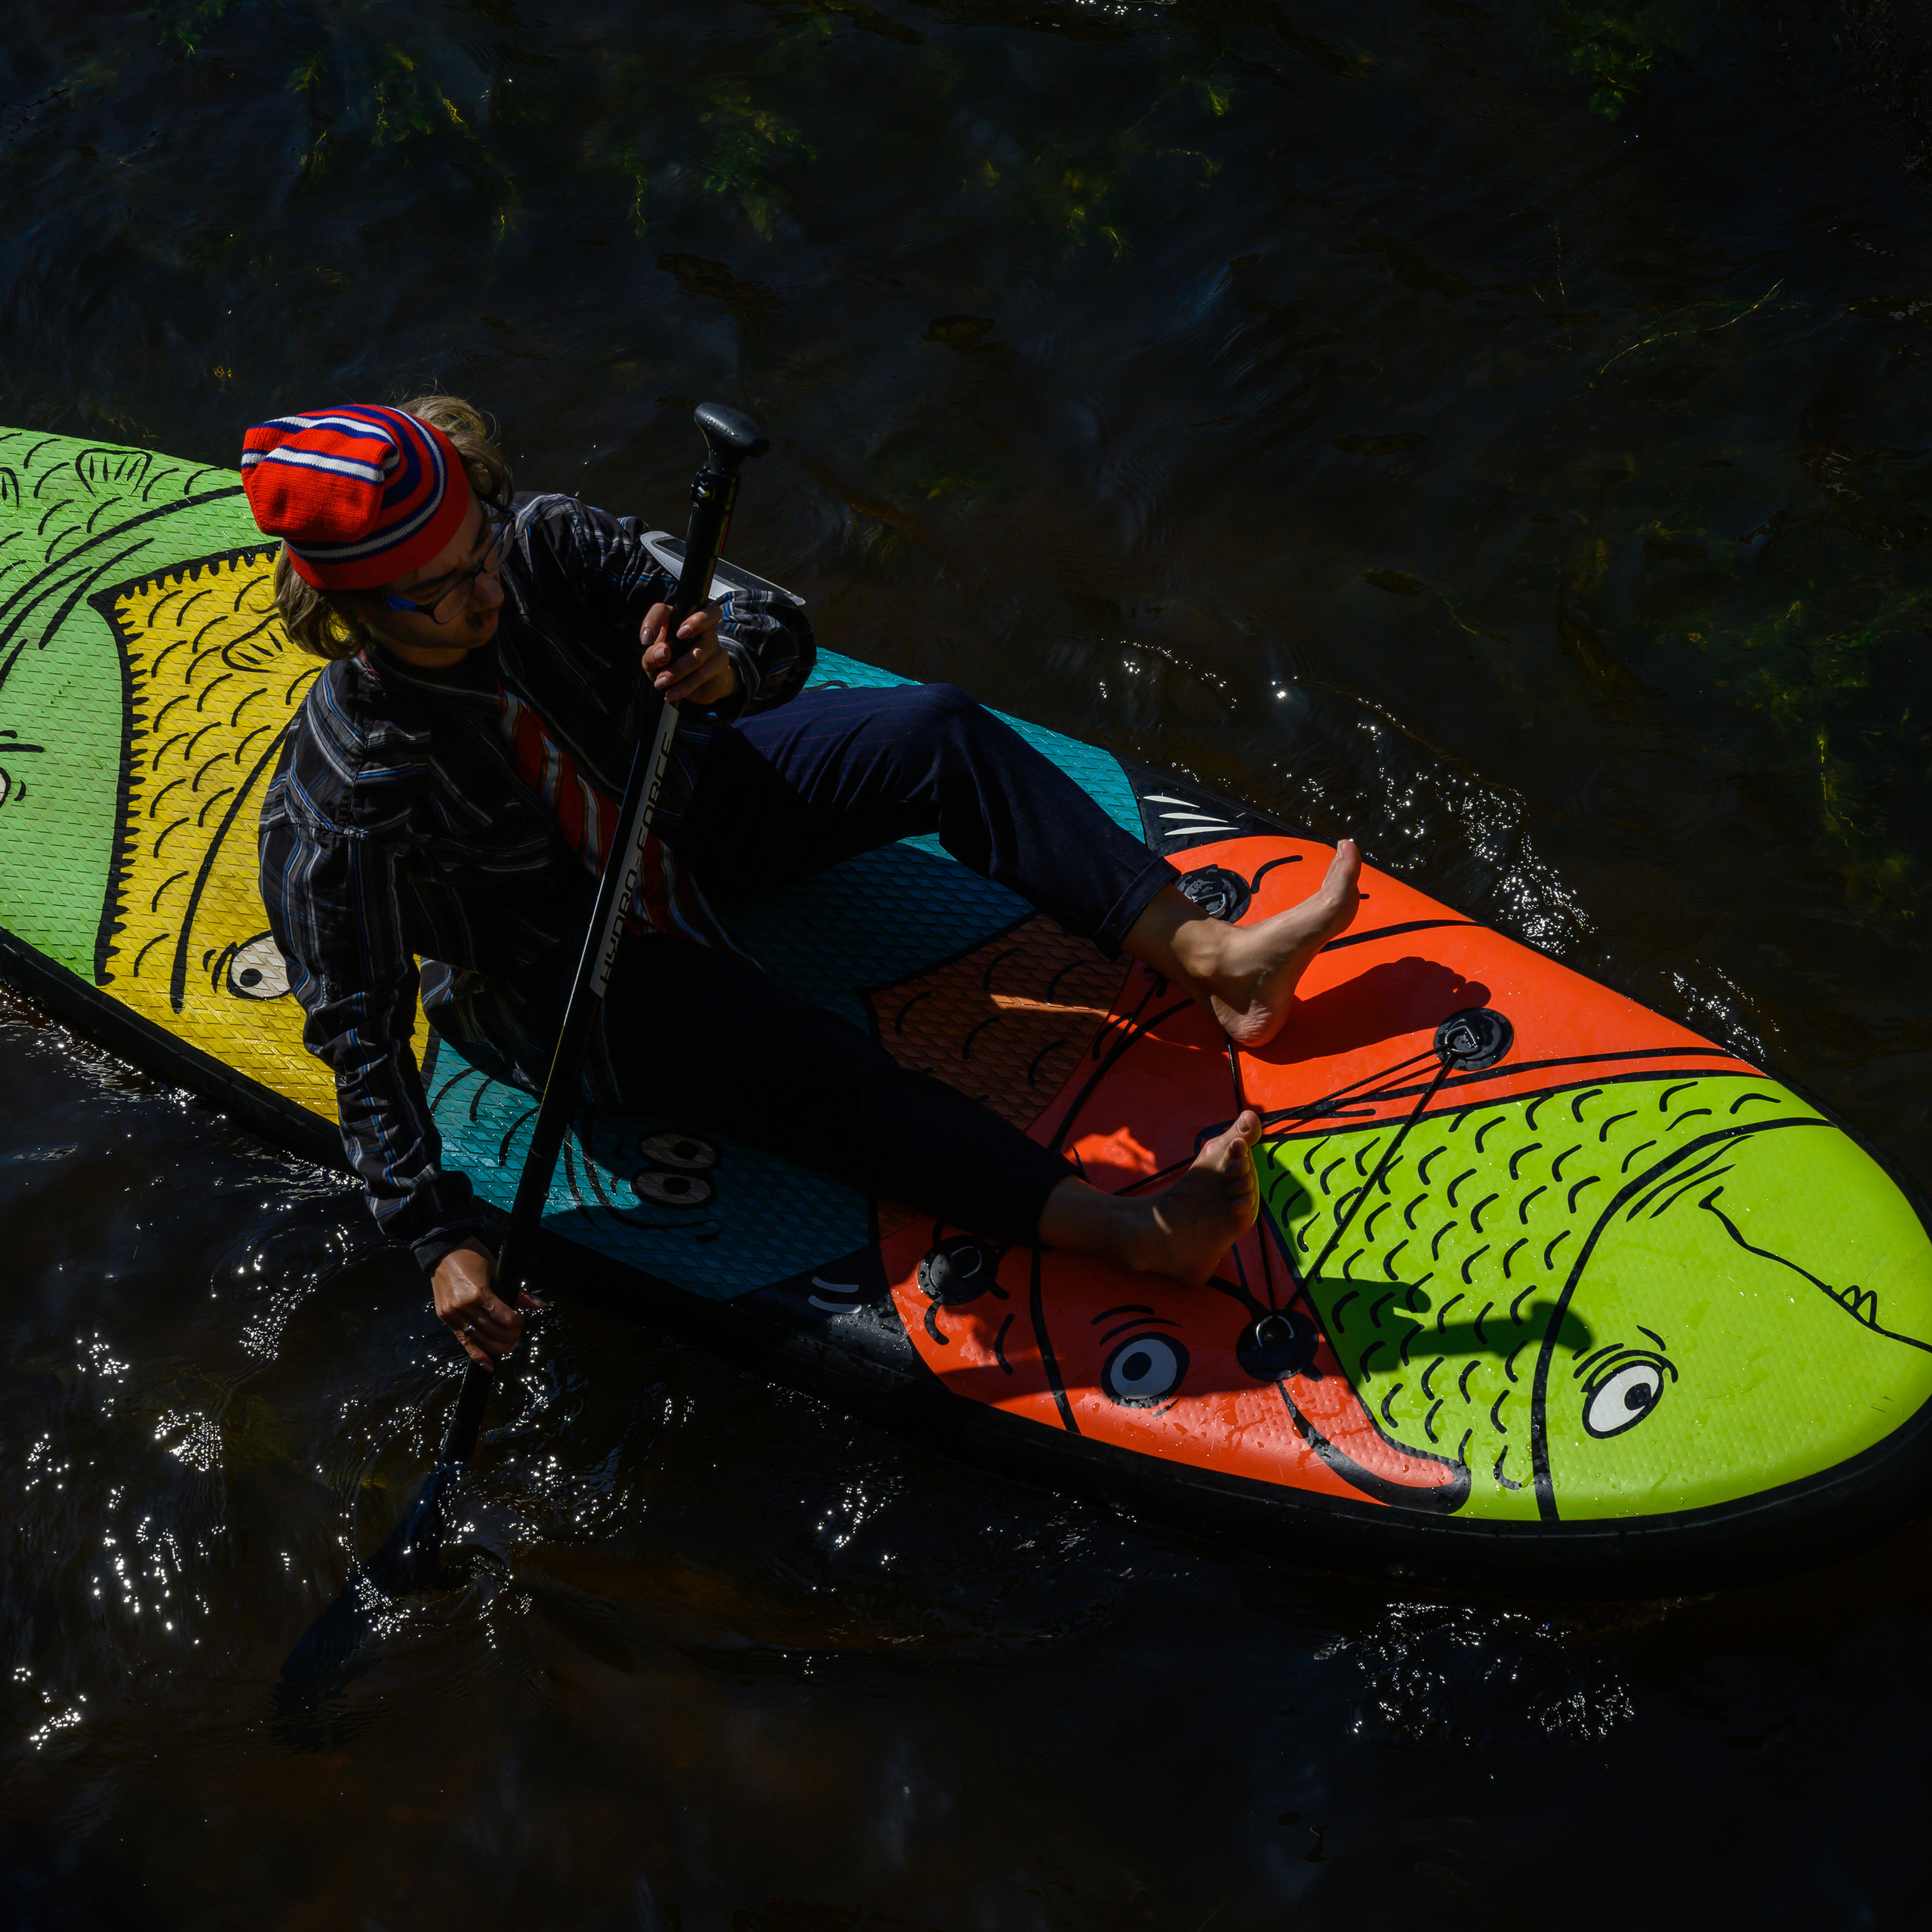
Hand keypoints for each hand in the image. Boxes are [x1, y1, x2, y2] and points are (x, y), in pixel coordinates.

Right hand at [430, 1237, 545, 1369]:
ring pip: (480, 1340)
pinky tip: (488, 1365)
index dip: (517, 1324)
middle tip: (516, 1336)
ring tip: (508, 1346)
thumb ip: (517, 1292)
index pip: (505, 1319)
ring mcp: (453, 1314)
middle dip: (509, 1338)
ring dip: (497, 1348)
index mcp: (480, 1293)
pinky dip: (476, 1354)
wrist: (444, 1251)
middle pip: (493, 1333)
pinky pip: (463, 1341)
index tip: (521, 1321)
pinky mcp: (446, 1318)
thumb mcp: (497, 1271)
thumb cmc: (474, 1258)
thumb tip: (539, 1305)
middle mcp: (465, 1307)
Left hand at [641, 600, 738, 708]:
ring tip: (662, 683)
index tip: (645, 640)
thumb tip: (663, 652)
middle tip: (680, 635)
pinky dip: (686, 685)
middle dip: (697, 622)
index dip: (654, 621)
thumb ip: (652, 656)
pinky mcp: (720, 660)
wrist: (690, 689)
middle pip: (710, 612)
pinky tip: (672, 694)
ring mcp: (712, 642)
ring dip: (678, 670)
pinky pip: (705, 672)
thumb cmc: (668, 667)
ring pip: (700, 652)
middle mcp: (698, 625)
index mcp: (674, 620)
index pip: (664, 610)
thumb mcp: (652, 664)